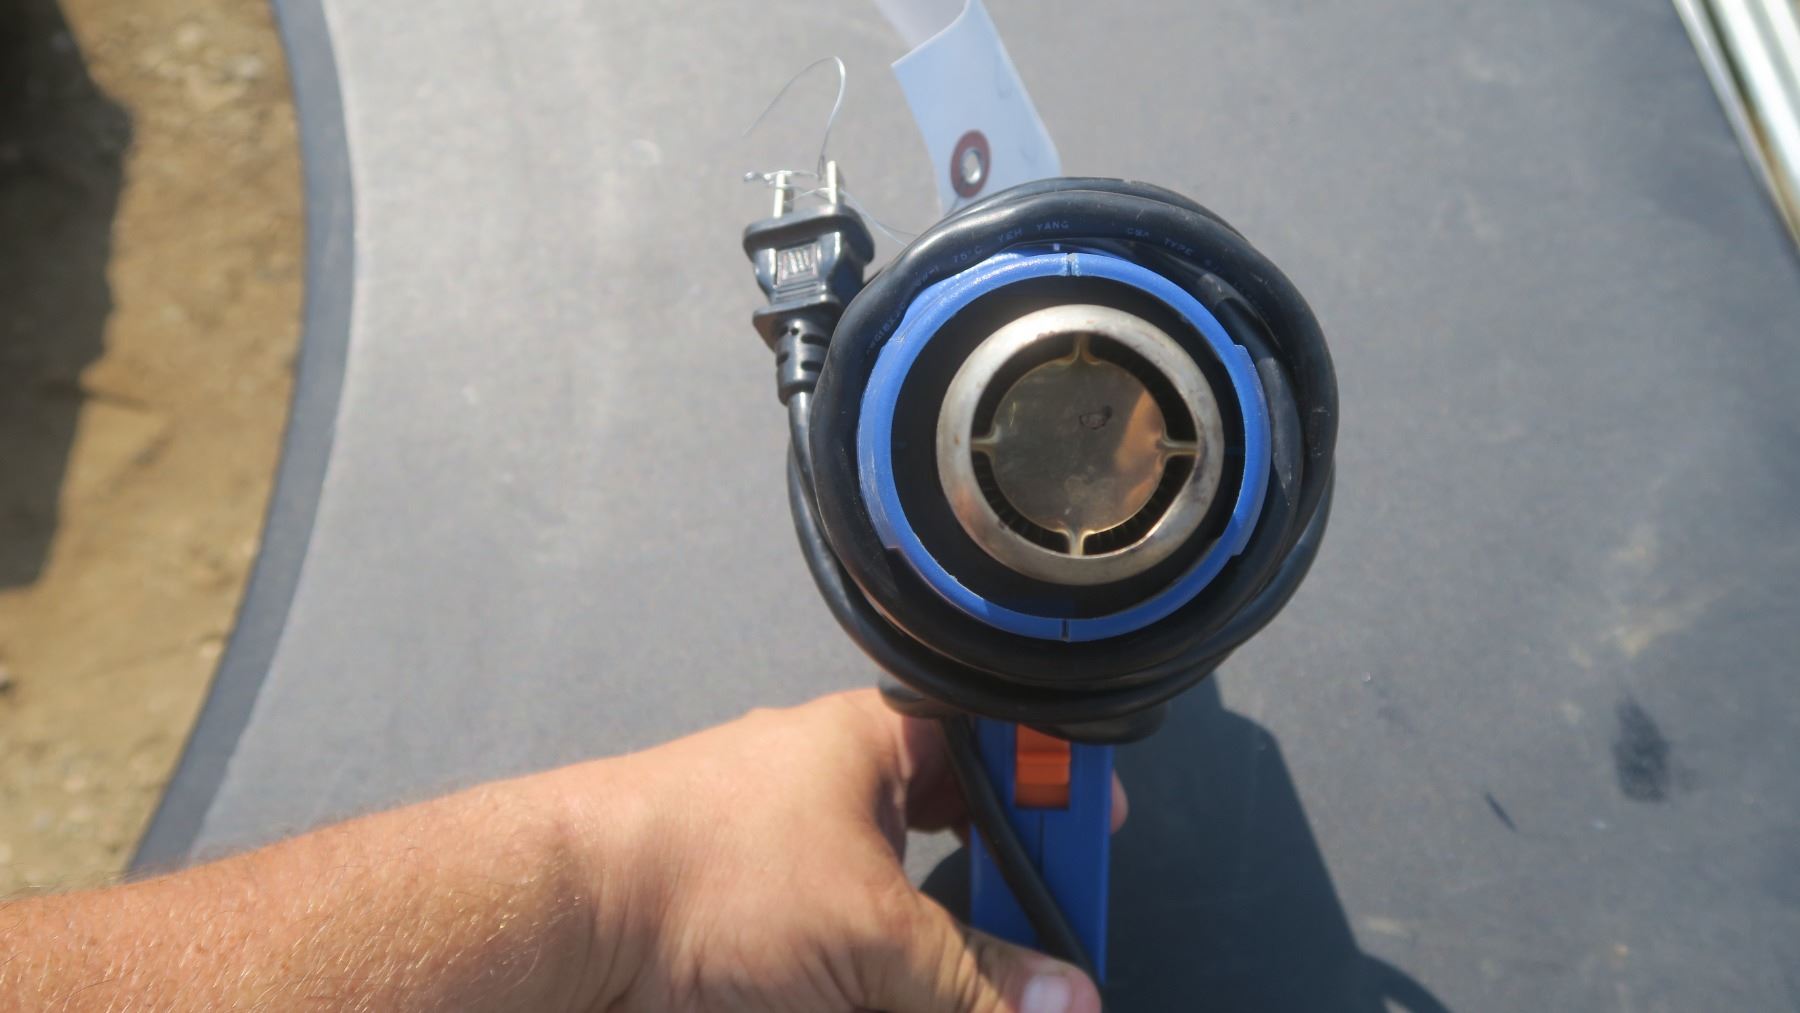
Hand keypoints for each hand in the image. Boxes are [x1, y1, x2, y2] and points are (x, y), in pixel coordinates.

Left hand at [559, 690, 1123, 1012]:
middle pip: (968, 839)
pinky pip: (865, 953)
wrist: (568, 920)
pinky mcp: (777, 934)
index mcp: (879, 744)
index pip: (997, 743)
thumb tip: (1068, 1007)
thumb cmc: (714, 876)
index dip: (1055, 784)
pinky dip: (899, 979)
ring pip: (916, 910)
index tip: (1100, 839)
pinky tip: (925, 994)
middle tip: (1056, 959)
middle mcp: (850, 796)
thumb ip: (972, 979)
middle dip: (1015, 901)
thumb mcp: (868, 931)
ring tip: (1005, 994)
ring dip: (954, 959)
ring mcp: (809, 868)